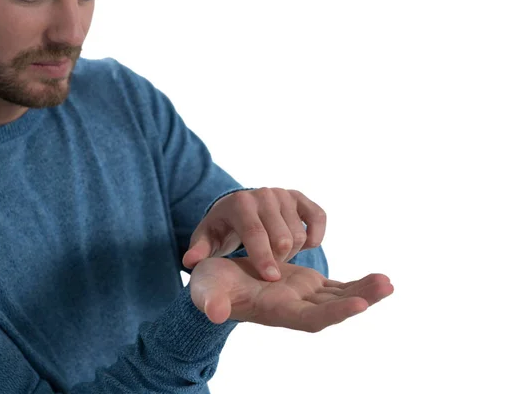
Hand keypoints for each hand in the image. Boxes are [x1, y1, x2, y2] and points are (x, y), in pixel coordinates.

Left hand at [183, 188, 326, 280]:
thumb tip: (191, 261)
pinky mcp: (300, 197)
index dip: (263, 257)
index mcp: (239, 203)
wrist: (237, 209)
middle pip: (282, 237)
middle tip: (267, 269)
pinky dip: (315, 235)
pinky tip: (304, 245)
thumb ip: (199, 251)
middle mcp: (263, 194)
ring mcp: (283, 193)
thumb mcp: (206, 240)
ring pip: (299, 233)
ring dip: (292, 252)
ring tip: (276, 254)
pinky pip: (318, 217)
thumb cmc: (221, 230)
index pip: (255, 232)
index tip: (271, 278)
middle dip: (278, 260)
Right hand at [190, 257, 393, 331]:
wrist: (219, 283)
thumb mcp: (207, 291)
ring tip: (388, 281)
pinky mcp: (306, 286)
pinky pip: (336, 287)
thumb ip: (211, 303)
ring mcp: (302, 298)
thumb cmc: (211, 288)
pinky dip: (356, 284)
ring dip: (364, 291)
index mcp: (276, 311)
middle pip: (333, 309)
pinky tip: (376, 278)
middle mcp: (294, 309)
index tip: (360, 305)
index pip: (310, 318)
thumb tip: (215, 313)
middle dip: (360, 299)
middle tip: (387, 285)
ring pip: (339, 297)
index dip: (334, 313)